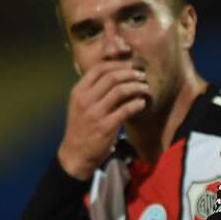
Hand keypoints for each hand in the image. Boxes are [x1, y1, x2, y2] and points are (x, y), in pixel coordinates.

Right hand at [57, 61, 150, 179]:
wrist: (75, 155)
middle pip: (112, 77)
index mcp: (78, 91)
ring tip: (145, 88)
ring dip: (136, 87)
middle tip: (142, 76)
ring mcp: (95, 113)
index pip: (99, 68)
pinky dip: (137, 104)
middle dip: (130, 73)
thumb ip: (93, 91)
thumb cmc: (81, 128)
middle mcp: (85, 100)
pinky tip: (142, 104)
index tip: (130, 66)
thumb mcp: (80, 105)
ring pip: (120, 91)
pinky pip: (126, 110)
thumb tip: (117, 75)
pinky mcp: (106, 127)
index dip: (118, 64)